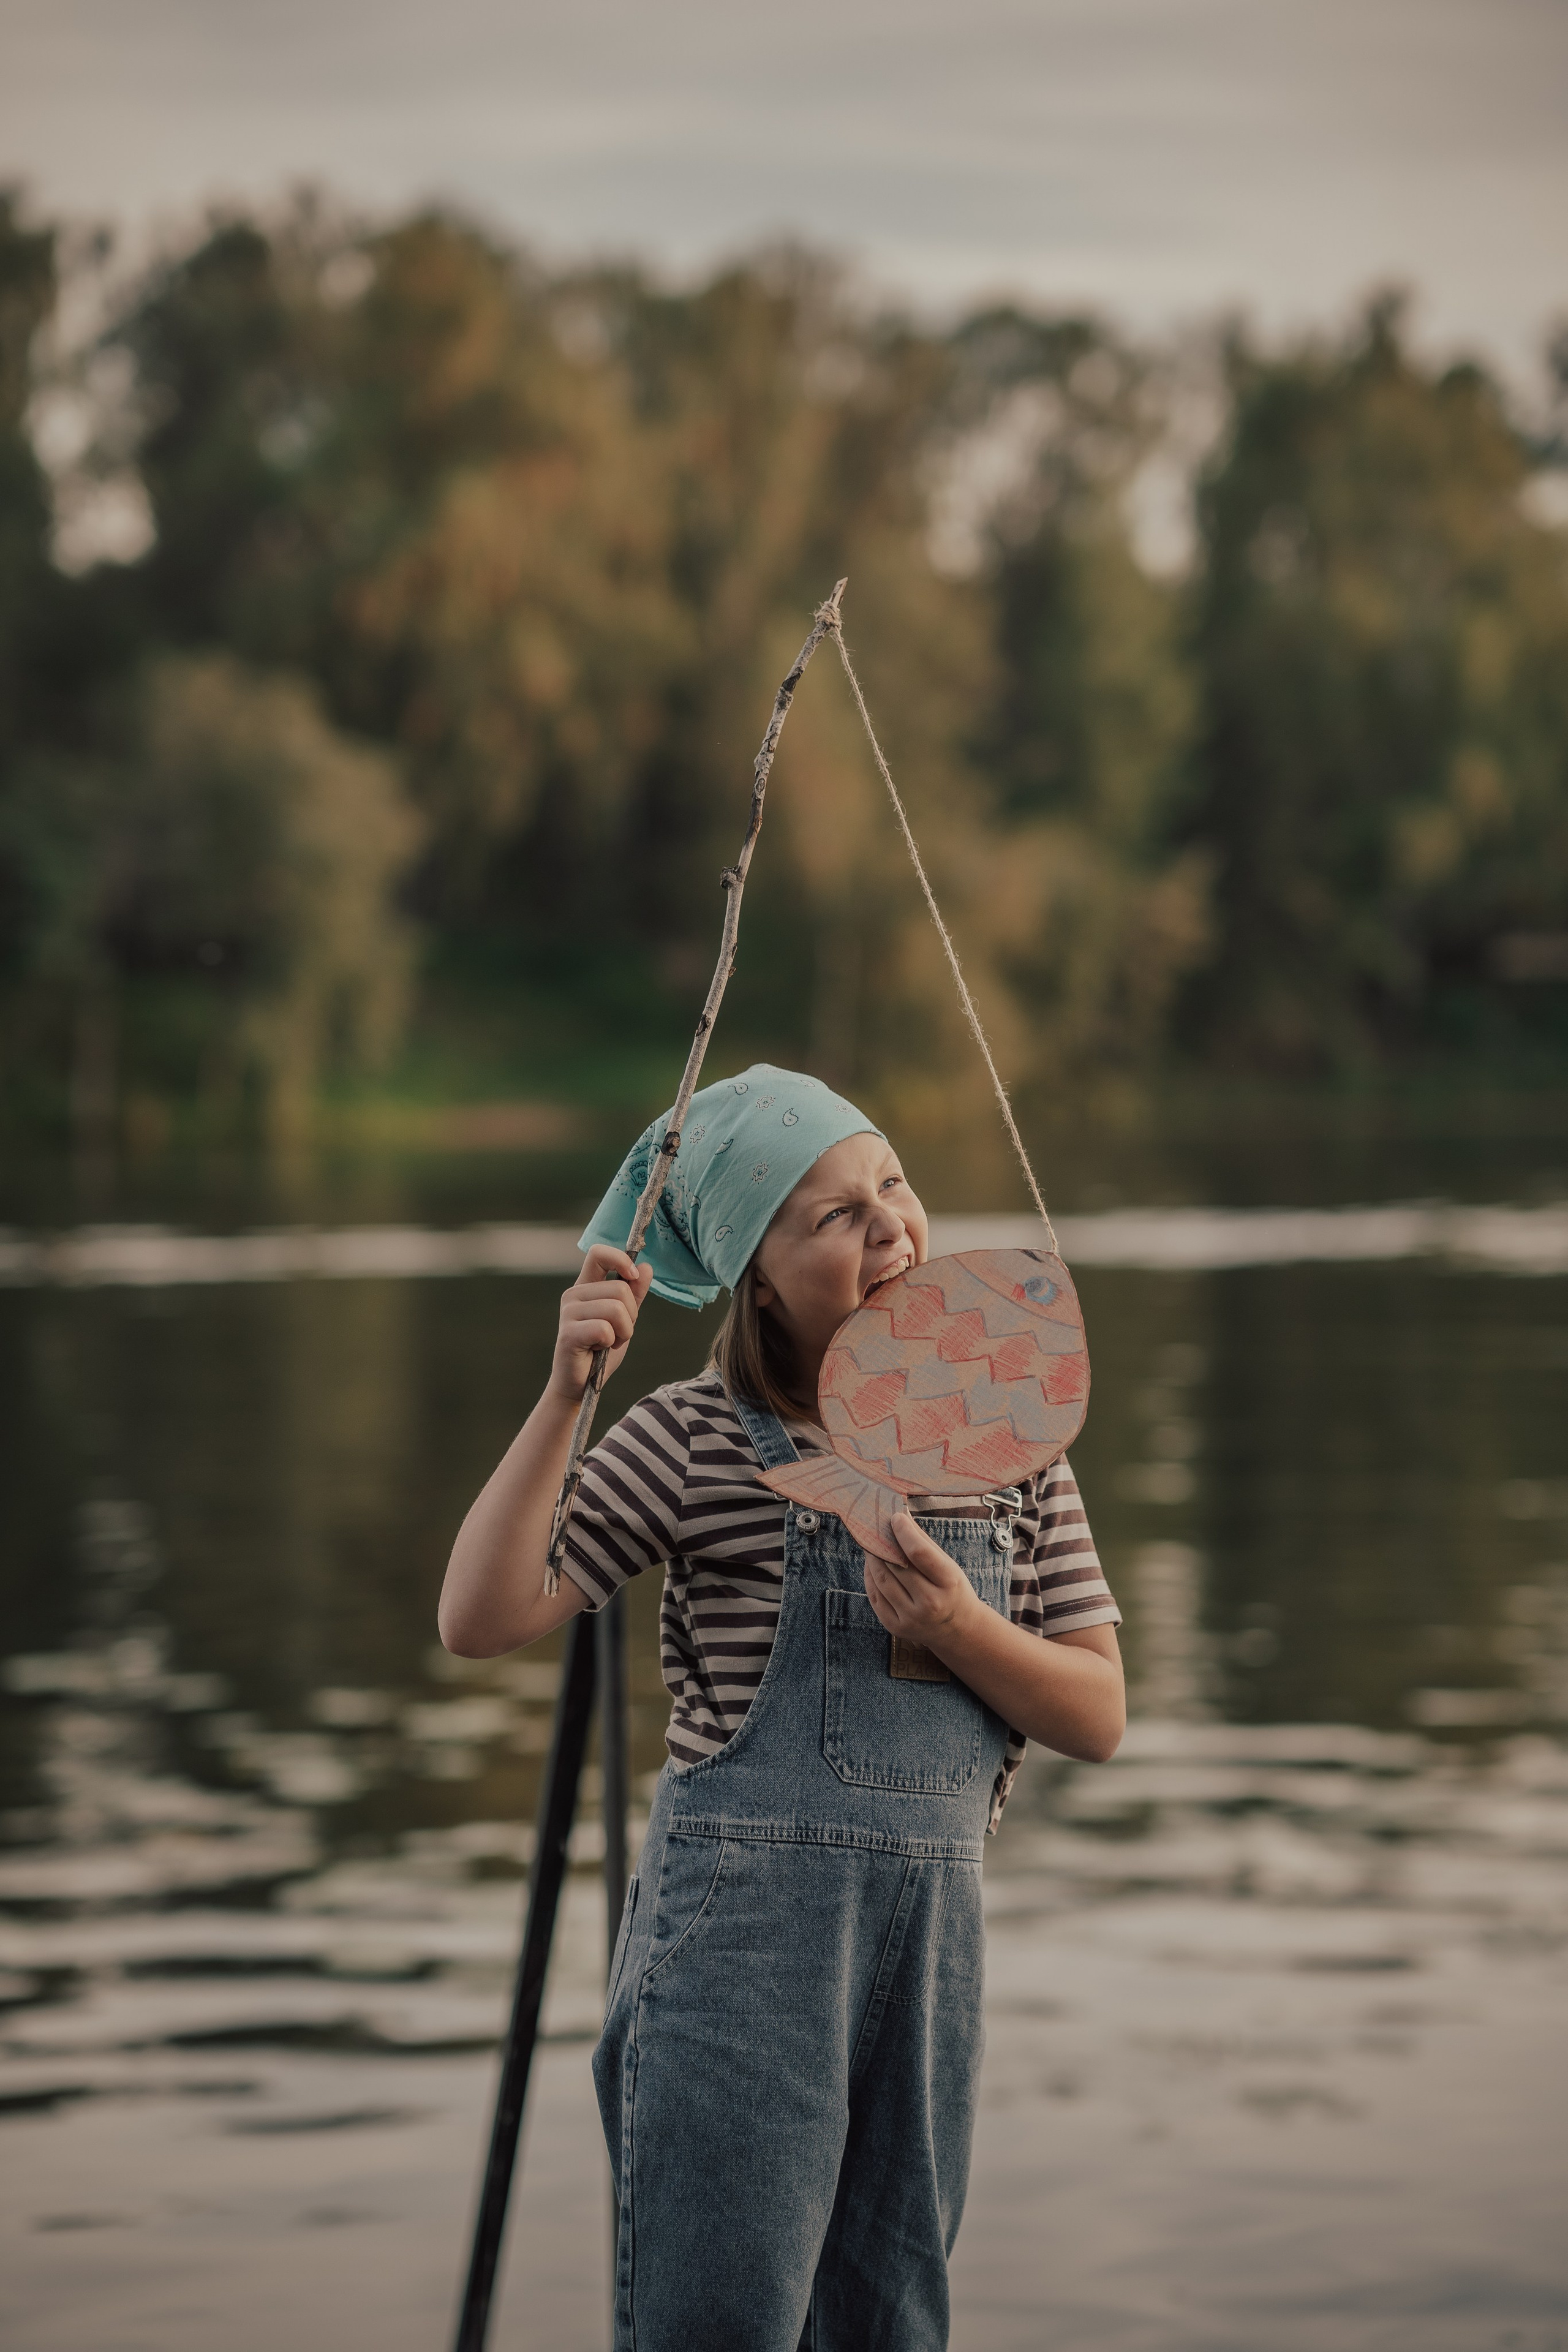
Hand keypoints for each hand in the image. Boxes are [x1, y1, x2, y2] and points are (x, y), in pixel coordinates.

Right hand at [549, 1245, 652, 1404]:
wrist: (580, 1384)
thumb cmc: (600, 1350)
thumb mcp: (624, 1319)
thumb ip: (634, 1294)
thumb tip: (646, 1268)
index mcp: (585, 1286)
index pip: (598, 1253)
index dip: (620, 1259)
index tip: (632, 1276)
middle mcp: (573, 1295)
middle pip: (620, 1289)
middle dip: (630, 1316)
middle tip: (616, 1333)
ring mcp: (568, 1313)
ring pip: (616, 1309)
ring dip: (623, 1332)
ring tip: (608, 1343)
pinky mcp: (568, 1333)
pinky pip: (606, 1329)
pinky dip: (611, 1343)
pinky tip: (598, 1349)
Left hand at [862, 1512, 981, 1650]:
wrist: (959, 1629)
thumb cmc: (952, 1589)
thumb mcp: (948, 1565)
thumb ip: (924, 1542)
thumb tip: (900, 1516)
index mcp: (948, 1582)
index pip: (919, 1552)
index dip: (903, 1532)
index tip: (895, 1518)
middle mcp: (930, 1603)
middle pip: (896, 1566)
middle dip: (882, 1543)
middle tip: (874, 1528)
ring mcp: (912, 1618)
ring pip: (881, 1580)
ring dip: (872, 1559)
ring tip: (870, 1545)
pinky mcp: (897, 1627)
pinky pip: (875, 1598)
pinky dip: (870, 1578)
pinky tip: (871, 1566)